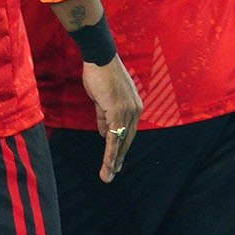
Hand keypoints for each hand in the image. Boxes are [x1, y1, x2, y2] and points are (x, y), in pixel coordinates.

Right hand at [82, 56, 140, 181]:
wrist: (100, 59)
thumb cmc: (100, 75)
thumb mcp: (103, 99)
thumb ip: (104, 116)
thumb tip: (104, 133)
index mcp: (133, 107)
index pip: (128, 131)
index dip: (121, 147)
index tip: (116, 160)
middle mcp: (135, 110)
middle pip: (127, 140)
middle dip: (119, 158)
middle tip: (113, 173)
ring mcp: (128, 112)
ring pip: (121, 142)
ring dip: (114, 161)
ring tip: (108, 175)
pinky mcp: (118, 112)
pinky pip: (114, 137)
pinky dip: (110, 152)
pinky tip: (108, 164)